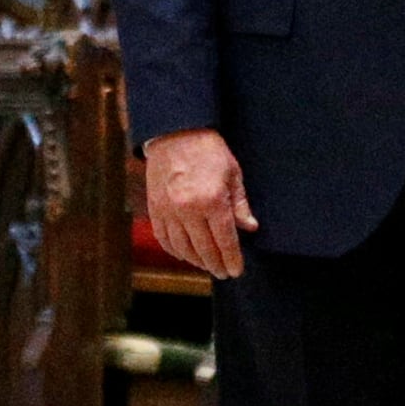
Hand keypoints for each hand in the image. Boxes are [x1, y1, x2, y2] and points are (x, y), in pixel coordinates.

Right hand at [144, 128, 257, 280]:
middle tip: (224, 273)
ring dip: (196, 261)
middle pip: (204, 249)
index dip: (232, 259)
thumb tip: (249, 228)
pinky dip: (175, 250)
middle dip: (216, 264)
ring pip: (183, 248)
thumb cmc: (208, 150)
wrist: (175, 132)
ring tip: (207, 265)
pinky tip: (185, 254)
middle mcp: (188, 209)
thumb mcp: (232, 173)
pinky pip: (164, 238)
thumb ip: (239, 204)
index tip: (236, 271)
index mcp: (212, 200)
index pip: (225, 240)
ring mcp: (168, 210)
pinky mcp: (155, 208)